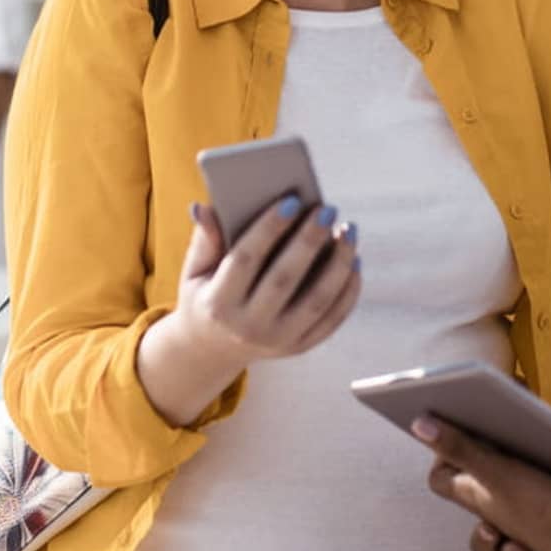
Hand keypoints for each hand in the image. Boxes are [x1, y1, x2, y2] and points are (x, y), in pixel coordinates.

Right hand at [173, 196, 360, 367]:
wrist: (212, 349)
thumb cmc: (206, 294)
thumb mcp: (195, 271)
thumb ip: (205, 239)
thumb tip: (204, 206)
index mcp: (218, 304)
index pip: (245, 260)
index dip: (268, 229)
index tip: (292, 200)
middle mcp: (248, 327)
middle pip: (285, 279)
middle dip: (308, 241)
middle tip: (327, 209)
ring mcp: (278, 341)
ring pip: (316, 300)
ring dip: (338, 264)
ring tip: (348, 231)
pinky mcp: (299, 347)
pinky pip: (332, 318)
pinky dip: (348, 290)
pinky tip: (354, 260)